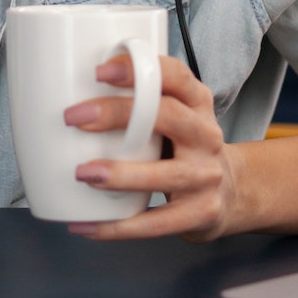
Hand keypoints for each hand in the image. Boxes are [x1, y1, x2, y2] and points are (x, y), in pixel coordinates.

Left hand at [64, 52, 241, 240]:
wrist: (230, 192)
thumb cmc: (184, 147)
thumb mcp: (175, 115)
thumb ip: (140, 102)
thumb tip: (67, 91)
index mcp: (197, 102)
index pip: (174, 75)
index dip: (139, 70)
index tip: (100, 71)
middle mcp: (206, 135)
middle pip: (168, 115)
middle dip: (118, 114)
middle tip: (75, 118)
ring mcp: (206, 176)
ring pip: (164, 174)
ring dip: (120, 174)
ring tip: (83, 173)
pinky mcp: (201, 213)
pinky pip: (156, 223)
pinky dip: (118, 227)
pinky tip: (87, 225)